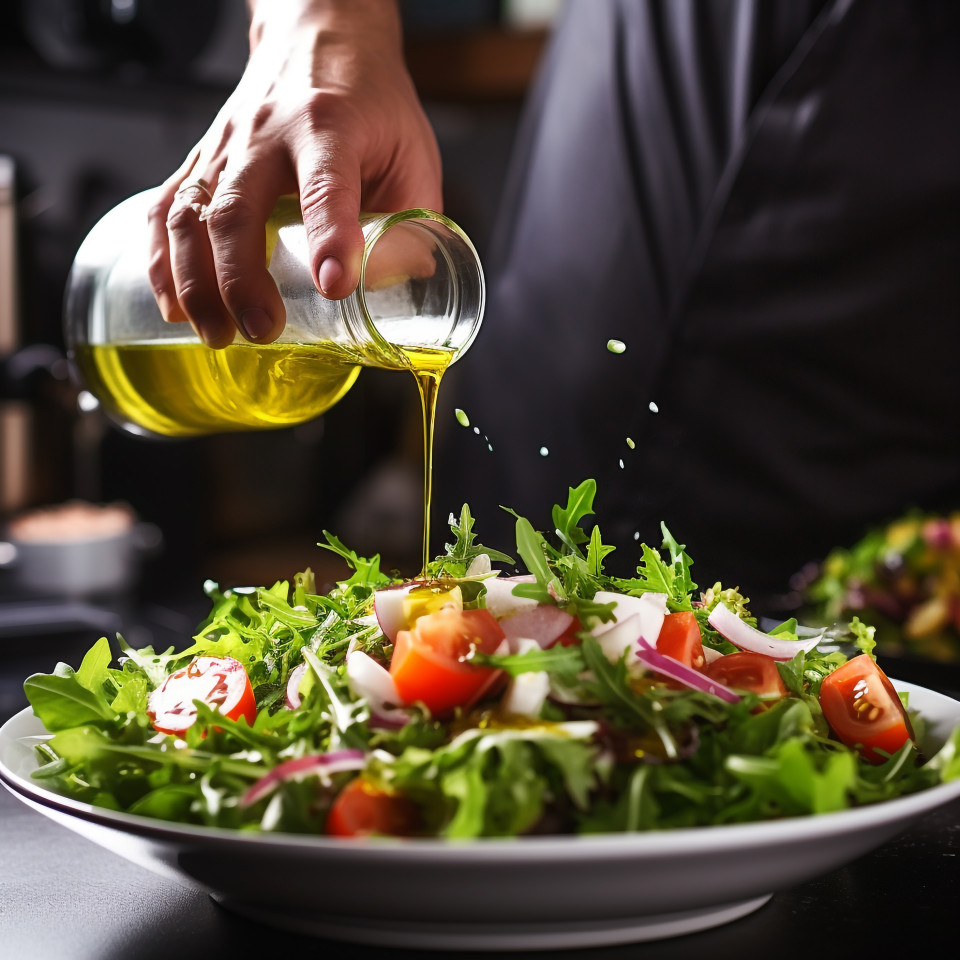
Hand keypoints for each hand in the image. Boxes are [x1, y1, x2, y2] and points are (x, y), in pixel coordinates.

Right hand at [147, 0, 441, 347]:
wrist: (318, 38)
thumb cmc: (369, 101)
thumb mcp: (412, 153)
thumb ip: (414, 222)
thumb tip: (402, 289)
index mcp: (330, 127)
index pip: (326, 186)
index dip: (331, 238)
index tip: (335, 286)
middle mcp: (267, 135)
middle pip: (237, 211)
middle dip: (241, 281)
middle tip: (260, 330)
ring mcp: (226, 147)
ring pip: (191, 215)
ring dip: (195, 283)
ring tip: (216, 334)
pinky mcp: (202, 159)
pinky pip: (166, 209)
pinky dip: (161, 261)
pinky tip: (174, 303)